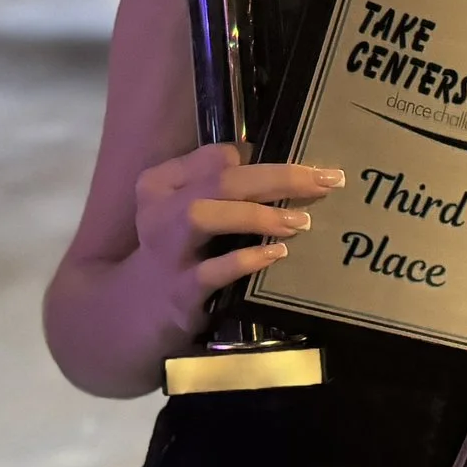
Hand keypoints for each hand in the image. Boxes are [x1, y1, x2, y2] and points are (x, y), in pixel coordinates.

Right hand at [130, 142, 343, 339]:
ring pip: (204, 217)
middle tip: (324, 183)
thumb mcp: (189, 209)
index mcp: (162, 183)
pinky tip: (277, 255)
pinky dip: (246, 260)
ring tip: (301, 222)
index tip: (313, 168)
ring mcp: (167, 253)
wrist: (142, 308)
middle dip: (277, 178)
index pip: (217, 157)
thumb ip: (224, 185)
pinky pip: (213, 272)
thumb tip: (286, 170)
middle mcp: (159, 212)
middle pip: (219, 181)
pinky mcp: (180, 292)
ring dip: (256, 215)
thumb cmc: (182, 249)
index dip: (267, 159)